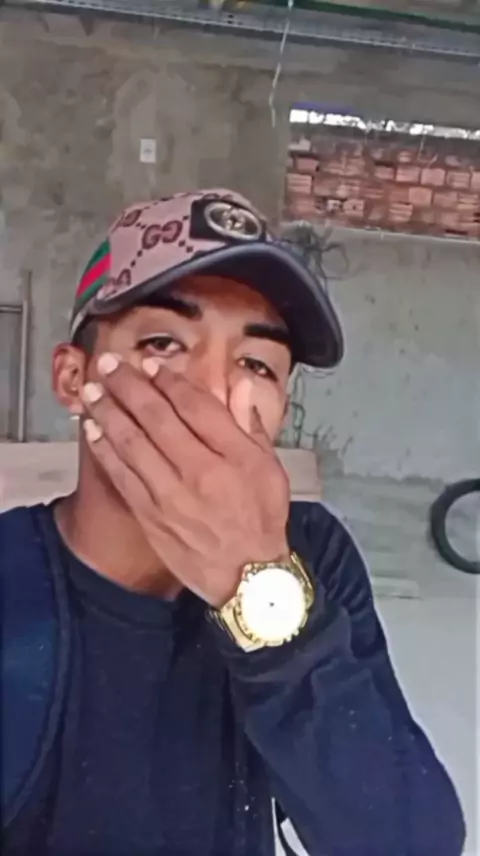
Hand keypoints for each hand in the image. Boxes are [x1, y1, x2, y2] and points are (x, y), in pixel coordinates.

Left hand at [81, 354, 290, 606]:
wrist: (248, 578)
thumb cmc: (261, 519)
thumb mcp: (271, 468)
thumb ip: (250, 424)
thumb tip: (239, 384)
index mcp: (234, 456)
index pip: (195, 406)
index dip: (169, 380)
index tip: (152, 365)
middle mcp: (200, 471)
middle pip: (156, 417)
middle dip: (128, 386)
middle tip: (109, 364)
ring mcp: (171, 495)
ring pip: (132, 443)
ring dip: (108, 412)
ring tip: (93, 389)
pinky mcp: (151, 515)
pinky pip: (122, 475)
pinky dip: (104, 450)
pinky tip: (92, 430)